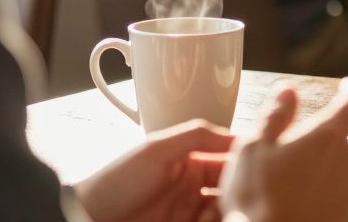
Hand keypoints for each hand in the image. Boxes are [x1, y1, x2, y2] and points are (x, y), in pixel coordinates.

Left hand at [75, 121, 233, 221]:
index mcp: (190, 160)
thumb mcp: (156, 149)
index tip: (261, 160)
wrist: (86, 218)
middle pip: (233, 184)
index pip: (229, 156)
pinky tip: (206, 219)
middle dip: (241, 187)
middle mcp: (193, 186)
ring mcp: (189, 211)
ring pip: (226, 207)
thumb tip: (239, 134)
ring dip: (229, 207)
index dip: (246, 158)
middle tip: (241, 190)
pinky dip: (216, 221)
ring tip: (218, 209)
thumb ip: (197, 135)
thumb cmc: (116, 183)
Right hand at [219, 78, 347, 221]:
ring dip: (321, 174)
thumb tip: (288, 90)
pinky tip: (299, 207)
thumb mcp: (253, 149)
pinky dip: (324, 198)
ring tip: (288, 190)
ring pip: (340, 172)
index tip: (345, 87)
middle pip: (340, 143)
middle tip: (287, 160)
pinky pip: (340, 198)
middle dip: (318, 146)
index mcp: (326, 137)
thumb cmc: (258, 200)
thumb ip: (275, 115)